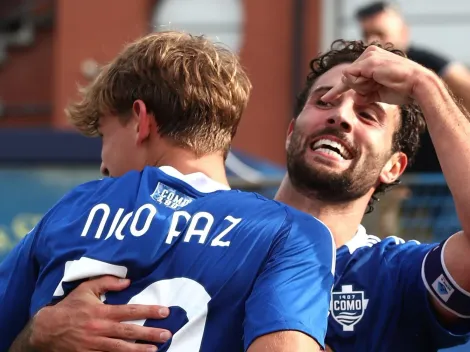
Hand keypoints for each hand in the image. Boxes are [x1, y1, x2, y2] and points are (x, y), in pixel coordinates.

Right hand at [29, 276, 171, 351]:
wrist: (46, 330)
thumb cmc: (69, 307)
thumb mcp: (86, 289)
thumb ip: (107, 282)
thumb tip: (128, 281)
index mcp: (102, 312)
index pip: (131, 311)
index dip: (149, 311)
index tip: (165, 311)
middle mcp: (101, 329)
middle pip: (130, 332)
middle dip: (150, 334)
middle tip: (166, 334)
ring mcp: (95, 345)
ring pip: (121, 349)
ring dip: (139, 350)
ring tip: (155, 350)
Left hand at [321, 45, 432, 105]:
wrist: (417, 86)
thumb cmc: (402, 90)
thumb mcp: (378, 93)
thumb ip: (364, 95)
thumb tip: (354, 99)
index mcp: (372, 59)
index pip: (349, 75)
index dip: (336, 90)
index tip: (324, 99)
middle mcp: (369, 53)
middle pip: (348, 78)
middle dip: (358, 89)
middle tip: (378, 86)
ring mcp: (368, 55)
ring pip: (348, 78)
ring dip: (361, 87)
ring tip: (380, 83)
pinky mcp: (368, 61)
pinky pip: (350, 77)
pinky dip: (359, 84)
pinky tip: (375, 81)